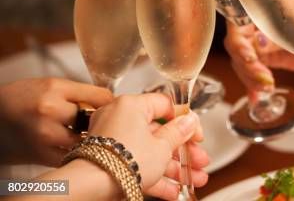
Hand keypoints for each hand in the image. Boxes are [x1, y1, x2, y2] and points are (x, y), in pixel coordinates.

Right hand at [0, 78, 112, 165]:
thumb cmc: (21, 98)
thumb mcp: (48, 85)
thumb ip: (76, 93)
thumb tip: (109, 102)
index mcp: (55, 88)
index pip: (100, 96)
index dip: (109, 103)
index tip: (110, 107)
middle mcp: (51, 110)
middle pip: (94, 119)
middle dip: (99, 122)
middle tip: (100, 123)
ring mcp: (45, 134)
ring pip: (85, 140)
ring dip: (89, 140)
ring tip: (87, 136)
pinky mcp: (40, 154)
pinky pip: (71, 157)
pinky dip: (76, 153)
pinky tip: (74, 147)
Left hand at [88, 93, 208, 199]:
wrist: (91, 188)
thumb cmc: (123, 161)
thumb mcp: (162, 146)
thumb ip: (178, 133)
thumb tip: (189, 121)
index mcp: (132, 106)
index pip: (165, 106)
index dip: (186, 122)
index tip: (196, 136)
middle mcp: (120, 118)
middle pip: (160, 133)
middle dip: (183, 152)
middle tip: (198, 161)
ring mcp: (113, 141)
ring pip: (150, 151)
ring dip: (174, 167)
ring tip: (193, 180)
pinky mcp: (108, 161)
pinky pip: (136, 164)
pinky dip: (155, 176)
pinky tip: (174, 190)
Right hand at [223, 20, 293, 96]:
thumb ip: (279, 34)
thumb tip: (259, 42)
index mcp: (259, 12)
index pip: (237, 25)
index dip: (239, 43)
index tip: (251, 57)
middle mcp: (253, 27)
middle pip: (236, 48)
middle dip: (248, 66)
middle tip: (266, 79)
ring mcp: (256, 44)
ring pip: (241, 63)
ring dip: (251, 79)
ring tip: (268, 88)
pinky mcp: (263, 60)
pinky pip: (250, 73)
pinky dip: (252, 87)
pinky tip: (255, 99)